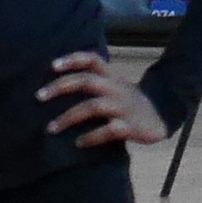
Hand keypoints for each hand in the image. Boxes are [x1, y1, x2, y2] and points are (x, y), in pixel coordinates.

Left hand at [40, 50, 165, 147]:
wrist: (162, 115)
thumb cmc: (130, 102)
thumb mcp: (115, 86)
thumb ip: (95, 82)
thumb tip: (58, 85)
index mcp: (112, 77)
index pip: (92, 59)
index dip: (72, 59)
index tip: (52, 65)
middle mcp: (116, 89)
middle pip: (87, 80)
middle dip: (60, 87)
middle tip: (39, 96)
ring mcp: (123, 108)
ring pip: (94, 106)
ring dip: (69, 116)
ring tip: (51, 127)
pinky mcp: (131, 127)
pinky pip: (109, 130)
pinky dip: (91, 137)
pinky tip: (79, 143)